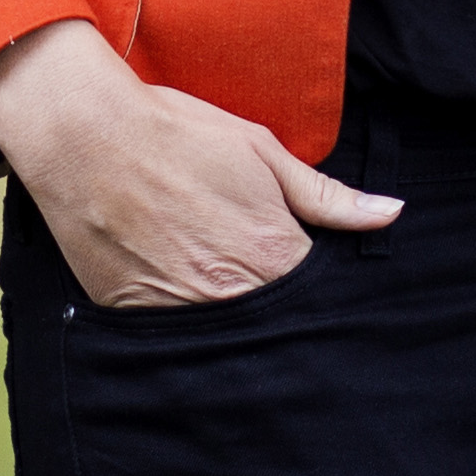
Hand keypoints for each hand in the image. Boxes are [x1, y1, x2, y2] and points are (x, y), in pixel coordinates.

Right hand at [0, 20, 400, 309]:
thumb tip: (391, 214)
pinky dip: (183, 318)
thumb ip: (328, 196)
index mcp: (273, 256)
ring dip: (231, 318)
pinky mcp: (136, 320)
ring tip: (209, 272)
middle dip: (275, 306)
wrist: (84, 136)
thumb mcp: (261, 151)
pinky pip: (176, 338)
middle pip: (276, 324)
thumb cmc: (177, 135)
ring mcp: (181, 314)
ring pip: (228, 340)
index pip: (319, 297)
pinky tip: (172, 281)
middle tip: (249, 268)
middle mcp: (232, 296)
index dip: (315, 285)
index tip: (301, 270)